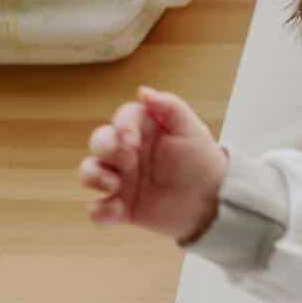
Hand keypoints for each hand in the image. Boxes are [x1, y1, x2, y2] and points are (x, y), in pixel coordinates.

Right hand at [79, 87, 228, 240]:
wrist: (213, 201)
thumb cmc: (202, 161)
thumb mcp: (192, 130)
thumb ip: (170, 107)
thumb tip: (142, 91)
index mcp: (143, 131)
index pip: (121, 119)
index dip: (121, 126)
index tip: (132, 140)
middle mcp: (127, 153)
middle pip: (98, 141)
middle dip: (105, 148)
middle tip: (128, 161)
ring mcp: (121, 179)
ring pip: (88, 172)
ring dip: (93, 176)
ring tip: (114, 186)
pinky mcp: (121, 207)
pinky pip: (96, 209)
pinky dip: (99, 211)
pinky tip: (118, 211)